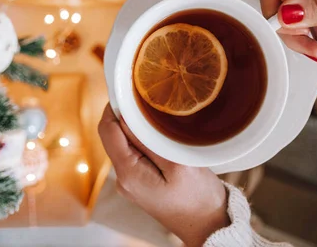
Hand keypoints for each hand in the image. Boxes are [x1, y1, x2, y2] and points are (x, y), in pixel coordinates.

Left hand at [98, 105, 229, 246]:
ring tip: (157, 116)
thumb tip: (126, 118)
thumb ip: (148, 141)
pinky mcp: (140, 183)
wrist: (208, 227)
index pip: (107, 130)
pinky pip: (134, 155)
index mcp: (128, 173)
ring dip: (136, 129)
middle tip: (147, 99)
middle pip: (114, 136)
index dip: (114, 106)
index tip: (129, 90)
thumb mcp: (178, 164)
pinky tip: (159, 135)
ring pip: (124, 145)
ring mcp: (130, 183)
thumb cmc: (199, 198)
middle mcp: (123, 179)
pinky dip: (142, 141)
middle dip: (126, 116)